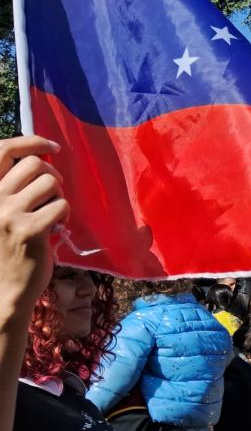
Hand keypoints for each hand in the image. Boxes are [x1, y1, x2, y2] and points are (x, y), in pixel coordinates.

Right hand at [0, 136, 66, 321]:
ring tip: (51, 214)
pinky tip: (55, 228)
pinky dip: (64, 214)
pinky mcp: (29, 230)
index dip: (31, 142)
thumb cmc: (6, 248)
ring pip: (51, 183)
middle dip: (52, 176)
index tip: (52, 146)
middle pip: (35, 165)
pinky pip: (61, 205)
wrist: (4, 288)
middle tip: (53, 194)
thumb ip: (13, 189)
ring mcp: (8, 214)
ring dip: (58, 197)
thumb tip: (41, 158)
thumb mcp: (1, 212)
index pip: (2, 150)